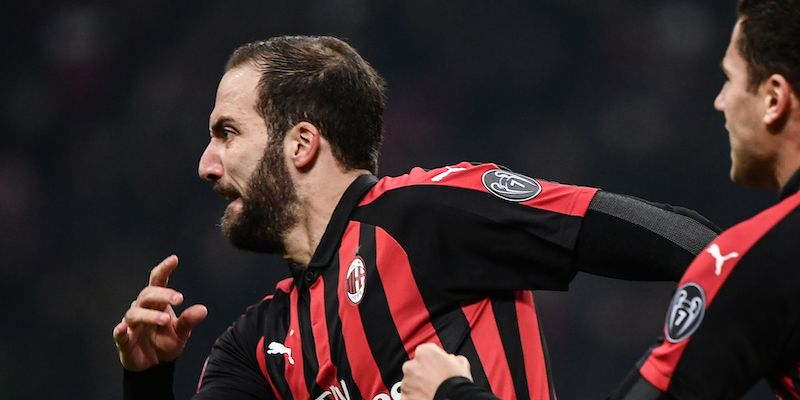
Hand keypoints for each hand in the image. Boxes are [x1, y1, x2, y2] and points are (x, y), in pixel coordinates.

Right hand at [112, 255, 207, 370]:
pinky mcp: (124, 340)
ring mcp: (132, 324)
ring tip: (165, 319)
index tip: (174, 259)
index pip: (158, 282)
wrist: (154, 365)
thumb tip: (203, 309)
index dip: (164, 269)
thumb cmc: (165, 342)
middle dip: (163, 294)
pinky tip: (123, 329)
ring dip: (150, 315)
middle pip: (147, 295)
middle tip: (180, 298)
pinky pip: (119, 334)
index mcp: (158, 304)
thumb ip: (189, 321)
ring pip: (135, 313)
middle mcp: (143, 309)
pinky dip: (120, 331)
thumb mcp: (181, 333)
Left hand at [401, 343, 471, 399]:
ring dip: (418, 385)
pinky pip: (408, 395)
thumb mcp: (461, 362)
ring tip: (432, 390)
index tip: (438, 365)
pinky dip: (415, 396)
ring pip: (410, 381)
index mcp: (424, 352)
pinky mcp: (405, 396)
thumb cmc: (457, 382)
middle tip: (435, 380)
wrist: (454, 399)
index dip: (433, 359)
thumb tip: (451, 359)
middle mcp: (411, 365)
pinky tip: (426, 396)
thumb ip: (451, 357)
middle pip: (415, 366)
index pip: (425, 351)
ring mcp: (406, 382)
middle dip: (423, 372)